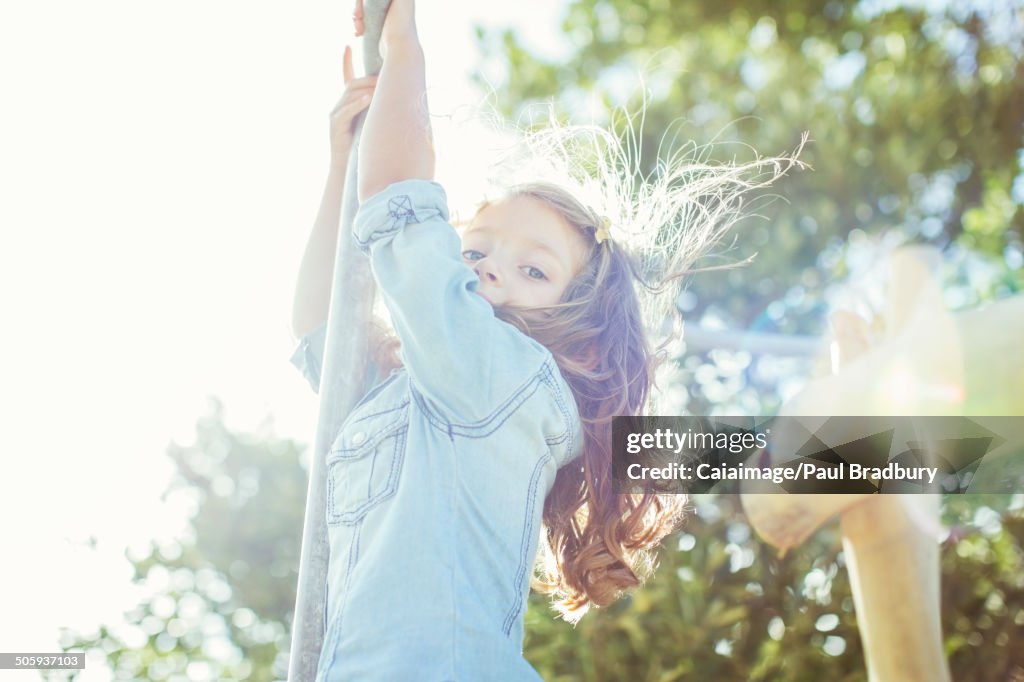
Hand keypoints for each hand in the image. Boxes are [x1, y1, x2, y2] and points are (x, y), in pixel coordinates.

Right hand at [329, 45, 376, 163]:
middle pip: (352, 84)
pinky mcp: (335, 126)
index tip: (348, 45)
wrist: (346, 171)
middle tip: (386, 75)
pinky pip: (346, 111)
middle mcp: (338, 107)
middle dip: (369, 79)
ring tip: (381, 86)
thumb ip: (376, 111)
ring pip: (349, 94)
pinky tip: (369, 99)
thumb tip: (397, 99)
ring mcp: (335, 116)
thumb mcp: (369, 125)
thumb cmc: (361, 149)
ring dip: (367, 89)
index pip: (344, 78)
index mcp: (346, 105)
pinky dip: (358, 104)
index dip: (346, 61)